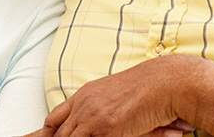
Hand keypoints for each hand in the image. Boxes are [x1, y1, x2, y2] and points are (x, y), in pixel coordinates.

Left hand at [41, 55, 197, 136]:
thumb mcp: (117, 96)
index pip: (55, 117)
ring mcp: (93, 116)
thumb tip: (101, 124)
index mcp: (86, 95)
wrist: (165, 82)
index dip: (48, 133)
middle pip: (58, 132)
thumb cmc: (149, 89)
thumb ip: (103, 110)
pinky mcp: (106, 127)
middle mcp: (84, 104)